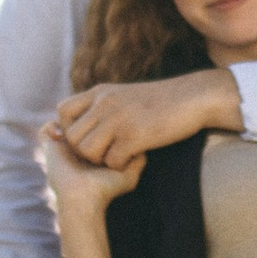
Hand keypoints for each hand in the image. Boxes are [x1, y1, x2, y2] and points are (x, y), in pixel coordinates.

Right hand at [39, 121, 145, 209]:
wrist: (84, 199)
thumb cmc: (106, 189)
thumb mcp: (128, 173)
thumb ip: (137, 158)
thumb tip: (143, 144)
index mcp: (94, 148)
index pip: (95, 125)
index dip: (100, 117)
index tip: (108, 116)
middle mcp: (78, 145)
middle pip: (78, 120)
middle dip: (85, 114)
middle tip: (93, 113)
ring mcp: (62, 146)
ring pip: (62, 121)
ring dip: (70, 119)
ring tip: (79, 123)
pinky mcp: (49, 148)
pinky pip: (46, 129)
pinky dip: (53, 126)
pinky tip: (65, 133)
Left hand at [52, 71, 241, 167]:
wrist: (193, 97)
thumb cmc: (161, 100)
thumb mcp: (125, 94)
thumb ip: (104, 105)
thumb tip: (88, 123)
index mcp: (101, 92)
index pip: (63, 111)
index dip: (69, 129)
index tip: (88, 137)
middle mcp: (104, 103)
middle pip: (72, 137)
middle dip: (83, 153)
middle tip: (103, 154)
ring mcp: (119, 118)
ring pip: (87, 151)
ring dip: (100, 161)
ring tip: (118, 156)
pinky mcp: (135, 135)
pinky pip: (112, 161)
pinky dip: (121, 165)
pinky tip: (135, 157)